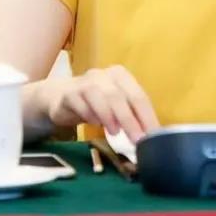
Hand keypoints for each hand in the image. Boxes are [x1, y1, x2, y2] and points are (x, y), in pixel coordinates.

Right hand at [39, 65, 159, 142]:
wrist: (62, 97)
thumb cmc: (96, 103)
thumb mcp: (116, 106)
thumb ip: (131, 115)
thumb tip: (150, 136)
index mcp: (121, 76)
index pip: (138, 96)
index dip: (147, 117)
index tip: (153, 136)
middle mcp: (104, 75)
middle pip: (120, 97)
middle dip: (130, 120)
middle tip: (137, 140)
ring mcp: (85, 82)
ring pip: (101, 98)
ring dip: (110, 117)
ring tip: (116, 133)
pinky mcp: (69, 94)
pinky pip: (81, 105)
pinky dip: (90, 116)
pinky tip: (95, 124)